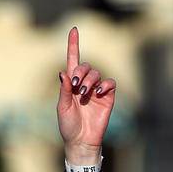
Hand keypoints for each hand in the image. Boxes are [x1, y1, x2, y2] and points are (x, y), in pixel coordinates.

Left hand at [56, 27, 116, 166]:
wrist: (81, 142)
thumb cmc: (68, 126)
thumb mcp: (62, 107)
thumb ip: (64, 90)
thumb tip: (63, 72)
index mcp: (71, 85)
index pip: (73, 60)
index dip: (73, 45)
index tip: (74, 29)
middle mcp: (85, 85)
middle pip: (85, 66)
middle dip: (81, 72)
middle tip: (76, 86)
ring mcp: (97, 91)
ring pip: (97, 73)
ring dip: (90, 80)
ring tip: (85, 94)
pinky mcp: (108, 98)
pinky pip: (110, 83)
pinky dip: (105, 85)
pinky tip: (98, 93)